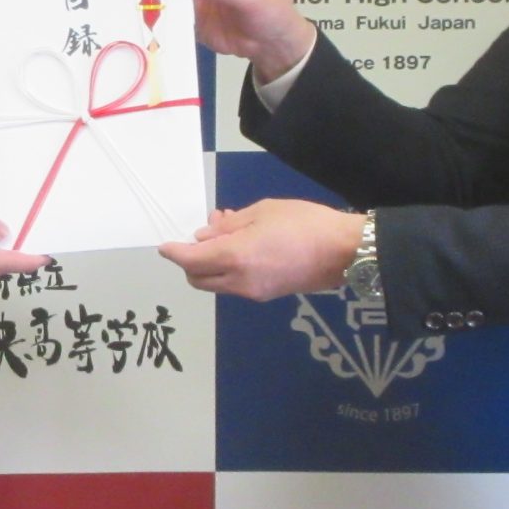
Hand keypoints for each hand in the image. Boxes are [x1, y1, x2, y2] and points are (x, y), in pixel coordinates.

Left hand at [159, 199, 362, 300]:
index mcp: (234, 257)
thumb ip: (228, 226)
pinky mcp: (266, 296)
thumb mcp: (262, 212)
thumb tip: (203, 236)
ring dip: (211, 265)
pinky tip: (242, 248)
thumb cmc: (304, 223)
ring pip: (216, 284)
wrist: (344, 252)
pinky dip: (228, 270)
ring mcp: (252, 293)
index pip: (190, 261)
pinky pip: (235, 285)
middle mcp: (238, 281)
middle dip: (191, 261)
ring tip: (228, 234)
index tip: (164, 246)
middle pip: (198, 279)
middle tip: (205, 234)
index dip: (174, 253)